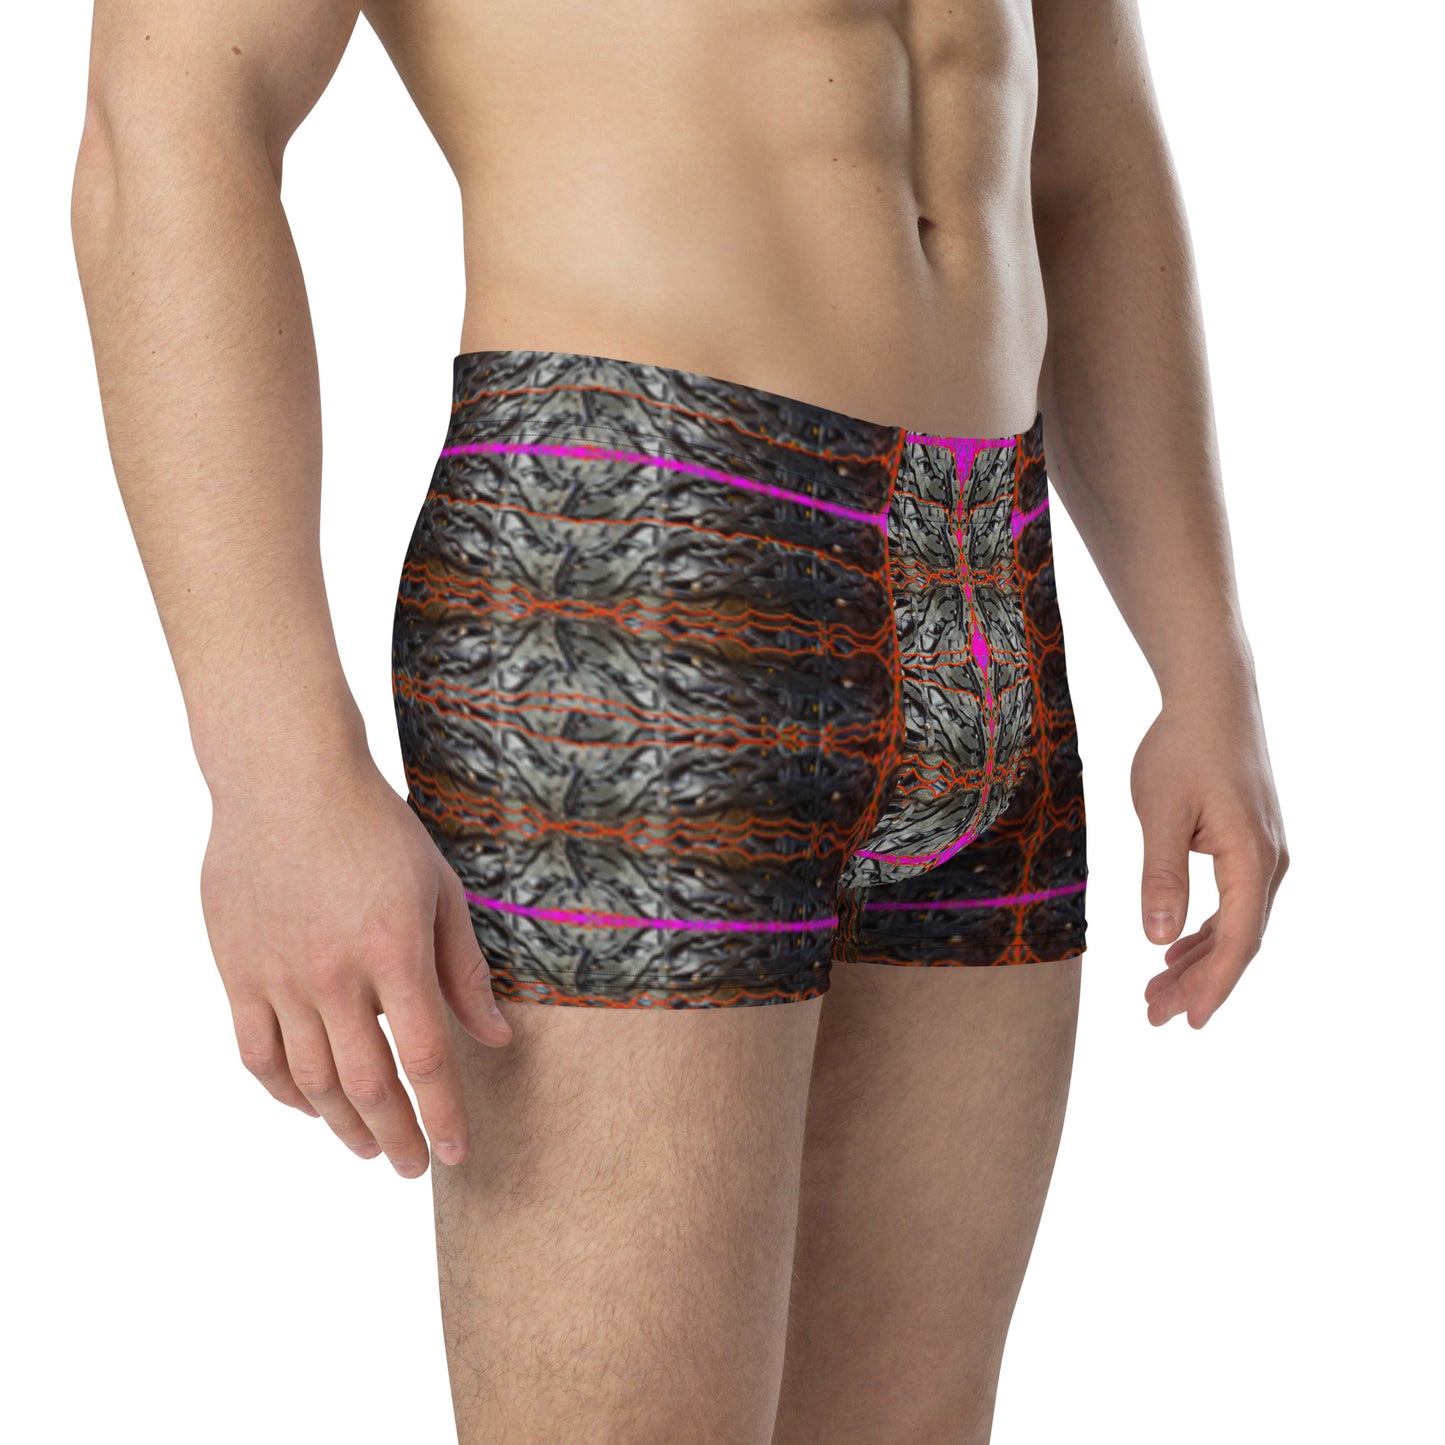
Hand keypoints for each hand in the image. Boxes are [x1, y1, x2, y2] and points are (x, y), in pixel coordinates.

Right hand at [199, 756, 511, 1175]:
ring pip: (310, 1080)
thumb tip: (496, 1039)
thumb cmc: (376, 829)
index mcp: (395, 951)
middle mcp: (335, 974)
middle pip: (367, 1083)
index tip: (456, 1154)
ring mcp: (279, 976)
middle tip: (413, 1168)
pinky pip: (257, 1053)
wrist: (287, 781)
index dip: (443, 1116)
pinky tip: (308, 1105)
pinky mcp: (237, 970)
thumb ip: (464, 970)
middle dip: (395, 1137)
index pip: (426, 1059)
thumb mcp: (440, 889)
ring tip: (367, 1147)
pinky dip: (283, 1091)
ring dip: (341, 1124)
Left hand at [1130, 680, 1288, 1026]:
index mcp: (1252, 859)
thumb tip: (1157, 939)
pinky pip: (1233, 903)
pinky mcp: (1248, 843)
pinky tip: (1174, 950)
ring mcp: (1262, 853)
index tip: (1188, 1022)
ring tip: (1155, 993)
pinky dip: (1204, 931)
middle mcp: (1269, 862)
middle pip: (1237, 941)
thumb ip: (1161, 875)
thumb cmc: (1182, 749)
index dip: (1212, 986)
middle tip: (1153, 1017)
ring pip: (1235, 924)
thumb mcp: (1160, 812)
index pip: (1237, 940)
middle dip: (1197, 984)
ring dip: (1197, 961)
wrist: (1211, 699)